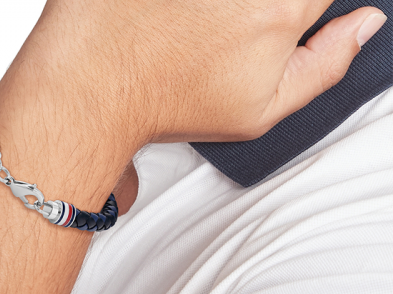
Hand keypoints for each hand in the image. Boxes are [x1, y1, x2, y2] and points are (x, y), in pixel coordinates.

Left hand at [35, 0, 385, 146]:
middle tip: (229, 29)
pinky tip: (182, 18)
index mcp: (284, 7)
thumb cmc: (171, 102)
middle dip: (264, 13)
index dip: (300, 13)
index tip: (277, 26)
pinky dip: (195, 8)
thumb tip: (365, 25)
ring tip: (202, 25)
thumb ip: (324, 67)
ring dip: (224, 12)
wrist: (100, 81)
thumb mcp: (260, 111)